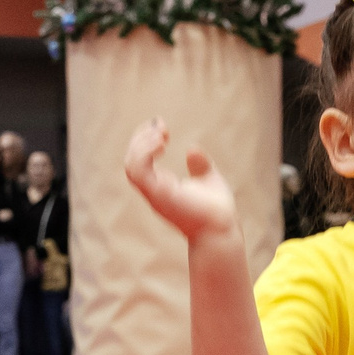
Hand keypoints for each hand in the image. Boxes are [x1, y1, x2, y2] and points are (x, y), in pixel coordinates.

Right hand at [122, 118, 238, 242]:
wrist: (222, 228)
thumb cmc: (217, 211)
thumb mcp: (208, 180)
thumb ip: (199, 166)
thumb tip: (192, 149)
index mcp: (161, 187)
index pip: (139, 162)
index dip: (145, 140)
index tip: (161, 126)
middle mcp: (154, 190)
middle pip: (131, 161)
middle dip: (141, 138)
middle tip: (161, 126)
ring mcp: (154, 193)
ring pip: (131, 166)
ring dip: (142, 144)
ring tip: (161, 134)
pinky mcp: (158, 194)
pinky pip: (138, 172)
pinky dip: (144, 153)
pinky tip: (162, 142)